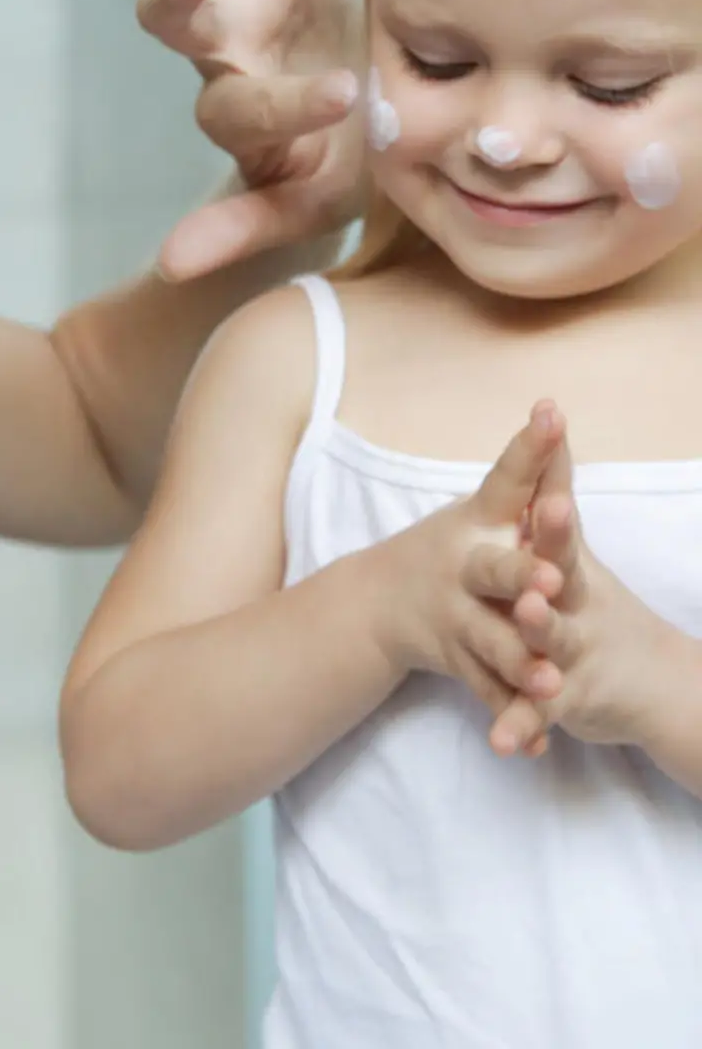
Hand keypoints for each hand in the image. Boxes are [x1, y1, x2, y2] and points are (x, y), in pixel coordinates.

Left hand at [132, 0, 362, 278]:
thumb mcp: (313, 201)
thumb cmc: (352, 157)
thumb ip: (244, 227)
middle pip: (167, 23)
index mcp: (247, 119)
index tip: (344, 94)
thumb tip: (170, 268)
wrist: (387, 90)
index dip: (285, 106)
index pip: (243, 112)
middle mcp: (226, 55)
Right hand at [379, 403, 566, 746]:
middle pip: (492, 570)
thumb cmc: (447, 548)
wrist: (374, 604)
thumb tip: (556, 410)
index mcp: (476, 521)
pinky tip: (535, 742)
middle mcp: (461, 565)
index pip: (507, 477)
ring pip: (490, 642)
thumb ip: (525, 471)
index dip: (532, 449)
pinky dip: (510, 718)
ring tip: (550, 681)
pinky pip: (486, 692)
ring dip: (519, 662)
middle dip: (519, 578)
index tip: (554, 414)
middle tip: (548, 583)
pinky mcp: (456, 660)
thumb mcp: (481, 507)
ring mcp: (454, 617)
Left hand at [488, 424, 677, 754]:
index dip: (550, 507)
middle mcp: (577, 602)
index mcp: (571, 563)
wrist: (653, 680)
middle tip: (532, 567)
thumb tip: (545, 408)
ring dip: (539, 637)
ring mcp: (573, 651)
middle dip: (549, 566)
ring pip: (551, 645)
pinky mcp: (564, 697)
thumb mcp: (573, 540)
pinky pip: (534, 713)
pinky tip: (500, 745)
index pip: (559, 527)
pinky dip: (519, 727)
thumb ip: (552, 480)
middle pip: (561, 579)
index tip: (544, 477)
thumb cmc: (595, 598)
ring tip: (525, 624)